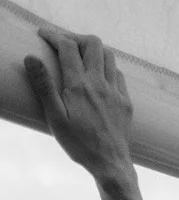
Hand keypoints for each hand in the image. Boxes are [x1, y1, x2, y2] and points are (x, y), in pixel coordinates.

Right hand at [24, 28, 133, 182]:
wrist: (110, 165)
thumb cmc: (80, 145)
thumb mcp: (56, 119)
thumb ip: (44, 87)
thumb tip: (31, 58)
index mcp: (80, 86)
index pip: (67, 47)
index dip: (54, 35)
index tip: (43, 35)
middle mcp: (100, 84)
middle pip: (93, 44)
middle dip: (76, 38)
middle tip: (64, 44)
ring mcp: (116, 92)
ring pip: (109, 56)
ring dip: (94, 50)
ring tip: (81, 56)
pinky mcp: (126, 102)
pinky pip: (119, 74)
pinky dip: (108, 67)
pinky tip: (99, 75)